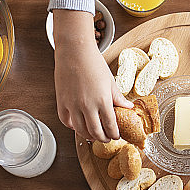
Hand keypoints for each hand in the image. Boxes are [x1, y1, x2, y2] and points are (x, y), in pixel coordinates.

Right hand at [53, 9, 131, 141]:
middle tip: (106, 138)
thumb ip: (118, 97)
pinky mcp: (61, 102)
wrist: (75, 51)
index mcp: (102, 100)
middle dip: (103, 138)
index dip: (114, 134)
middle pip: (96, 132)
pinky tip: (78, 126)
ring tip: (93, 135)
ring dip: (88, 136)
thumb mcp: (110, 81)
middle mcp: (87, 105)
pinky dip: (72, 127)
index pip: (110, 126)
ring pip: (80, 130)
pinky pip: (66, 121)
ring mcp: (72, 105)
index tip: (116, 135)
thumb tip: (128, 107)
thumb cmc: (93, 63)